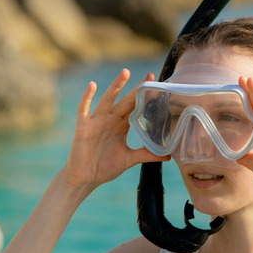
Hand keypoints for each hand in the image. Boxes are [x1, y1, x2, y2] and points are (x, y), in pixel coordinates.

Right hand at [63, 69, 167, 189]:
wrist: (85, 179)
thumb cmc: (104, 167)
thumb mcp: (129, 159)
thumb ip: (146, 155)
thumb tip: (168, 155)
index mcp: (121, 125)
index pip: (135, 107)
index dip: (145, 97)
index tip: (157, 85)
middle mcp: (110, 120)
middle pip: (125, 100)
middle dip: (136, 88)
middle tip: (150, 75)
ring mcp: (96, 122)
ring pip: (107, 100)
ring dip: (116, 86)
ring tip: (126, 73)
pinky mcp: (83, 127)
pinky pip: (84, 109)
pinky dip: (87, 97)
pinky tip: (92, 85)